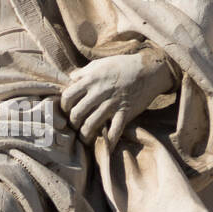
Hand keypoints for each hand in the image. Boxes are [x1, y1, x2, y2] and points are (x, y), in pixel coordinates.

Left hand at [60, 50, 174, 146]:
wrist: (148, 70)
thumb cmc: (122, 65)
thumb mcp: (100, 63)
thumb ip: (84, 72)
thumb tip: (70, 78)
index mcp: (91, 80)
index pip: (68, 97)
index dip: (64, 106)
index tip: (67, 111)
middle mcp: (99, 93)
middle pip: (76, 113)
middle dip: (73, 123)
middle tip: (75, 126)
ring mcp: (112, 104)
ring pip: (91, 125)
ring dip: (85, 135)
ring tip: (85, 138)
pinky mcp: (125, 112)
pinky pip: (114, 131)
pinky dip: (109, 141)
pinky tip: (106, 147)